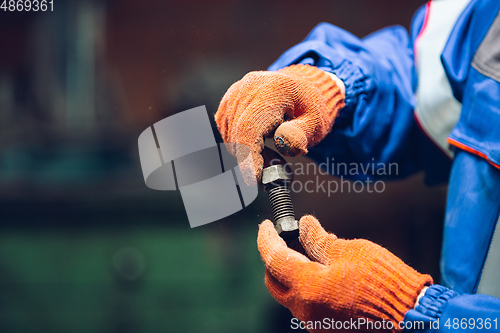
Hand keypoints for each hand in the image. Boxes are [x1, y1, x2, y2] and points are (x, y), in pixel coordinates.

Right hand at [215, 65, 343, 183]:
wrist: (303, 87)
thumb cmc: (310, 108)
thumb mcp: (316, 123)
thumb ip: (300, 135)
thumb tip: (284, 146)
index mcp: (272, 90)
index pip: (250, 127)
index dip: (249, 155)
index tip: (254, 178)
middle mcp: (248, 88)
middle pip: (237, 133)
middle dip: (252, 157)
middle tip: (276, 164)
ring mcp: (235, 93)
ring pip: (229, 135)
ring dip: (246, 150)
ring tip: (272, 147)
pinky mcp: (228, 101)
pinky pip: (226, 131)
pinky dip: (240, 142)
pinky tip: (259, 140)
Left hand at [257, 215, 431, 331]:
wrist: (413, 316)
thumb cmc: (384, 282)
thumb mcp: (350, 251)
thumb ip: (319, 240)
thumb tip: (304, 226)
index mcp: (308, 287)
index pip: (274, 259)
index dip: (266, 239)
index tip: (265, 227)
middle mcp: (305, 309)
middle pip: (275, 281)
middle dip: (274, 259)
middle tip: (285, 240)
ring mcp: (315, 323)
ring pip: (290, 294)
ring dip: (293, 273)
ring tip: (310, 252)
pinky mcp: (326, 328)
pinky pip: (306, 304)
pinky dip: (307, 286)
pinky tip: (323, 272)